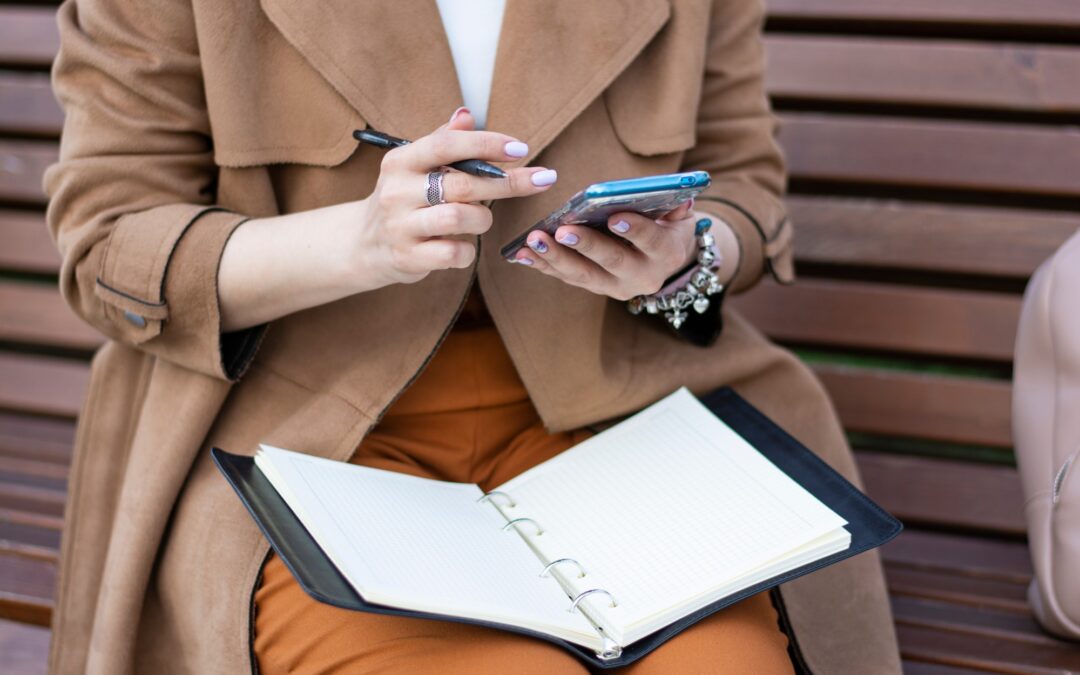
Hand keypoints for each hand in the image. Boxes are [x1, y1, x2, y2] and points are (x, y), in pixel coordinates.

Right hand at [355, 108, 557, 287]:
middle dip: (508, 182)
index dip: (486, 144)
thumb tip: (466, 114)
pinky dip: (468, 251)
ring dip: (483, 219)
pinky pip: (455, 254)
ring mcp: (401, 226)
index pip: (446, 145)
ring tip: (480, 220)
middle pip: (462, 184)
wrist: (364, 244)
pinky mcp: (408, 257)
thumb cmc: (403, 200)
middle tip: (542, 179)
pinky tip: (463, 246)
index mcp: (401, 161)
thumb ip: (442, 142)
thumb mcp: (414, 166)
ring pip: (460, 218)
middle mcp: (397, 191)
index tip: (521, 148)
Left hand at [510, 201, 698, 300]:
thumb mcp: (680, 215)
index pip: (650, 242)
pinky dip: (543, 265)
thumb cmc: (669, 226)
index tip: (614, 218)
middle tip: (562, 231)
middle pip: (612, 262)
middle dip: (585, 246)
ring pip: (583, 276)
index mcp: (665, 254)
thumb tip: (672, 192)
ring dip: (555, 258)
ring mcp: (616, 286)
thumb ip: (676, 204)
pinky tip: (521, 253)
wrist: (667, 259)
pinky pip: (566, 277)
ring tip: (532, 241)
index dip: (634, 230)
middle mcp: (642, 277)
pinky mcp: (595, 287)